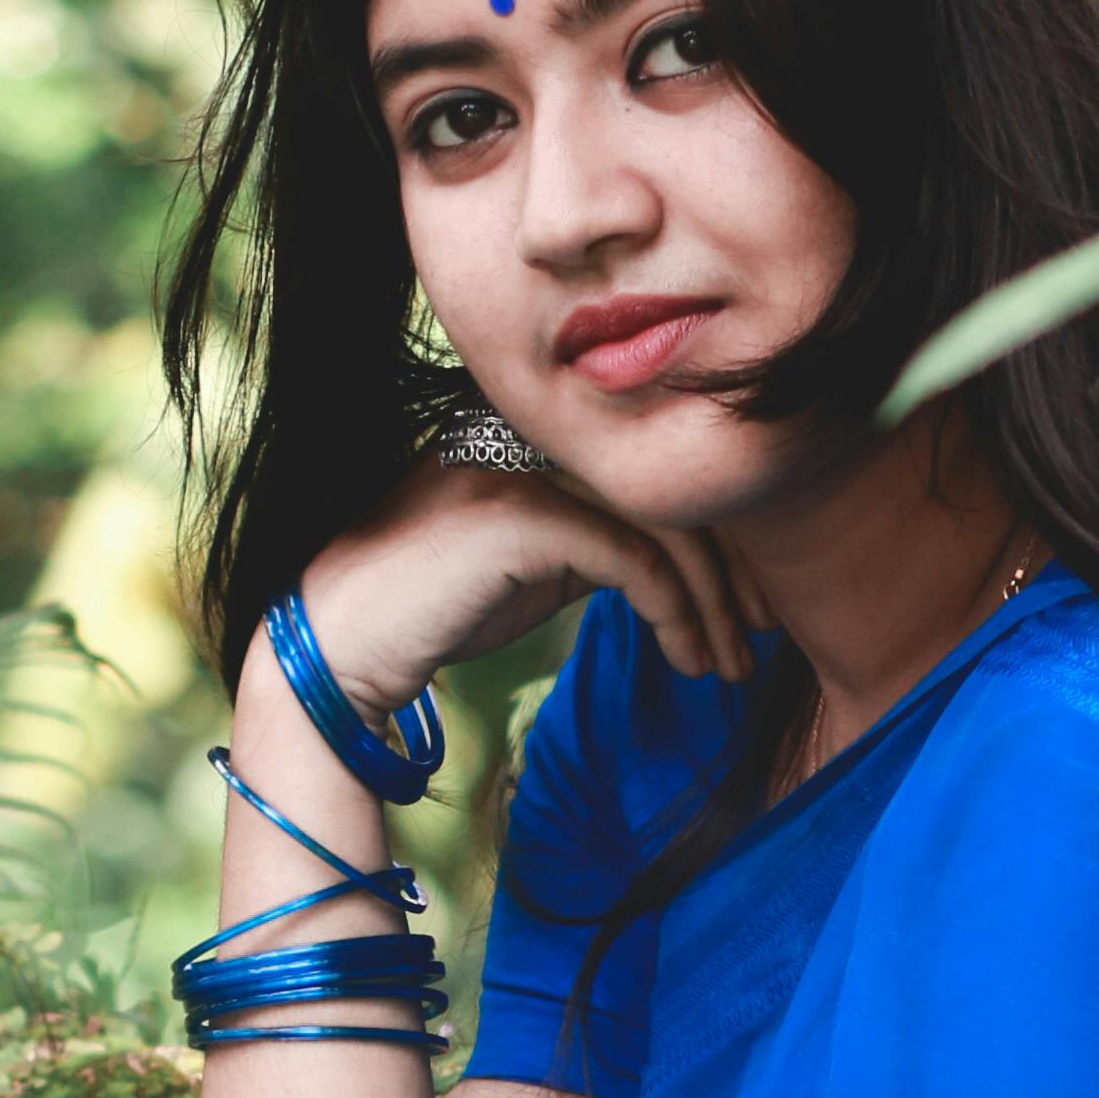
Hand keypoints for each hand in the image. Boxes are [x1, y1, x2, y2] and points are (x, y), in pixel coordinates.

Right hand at [276, 459, 749, 731]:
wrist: (336, 648)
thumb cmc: (428, 613)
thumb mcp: (531, 566)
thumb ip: (592, 541)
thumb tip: (670, 561)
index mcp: (539, 432)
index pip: (653, 470)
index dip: (717, 536)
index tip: (750, 605)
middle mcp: (532, 432)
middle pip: (668, 488)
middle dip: (732, 570)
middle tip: (763, 636)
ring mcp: (520, 465)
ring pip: (661, 523)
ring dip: (711, 603)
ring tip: (729, 665)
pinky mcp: (516, 514)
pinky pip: (630, 557)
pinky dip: (674, 611)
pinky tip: (686, 654)